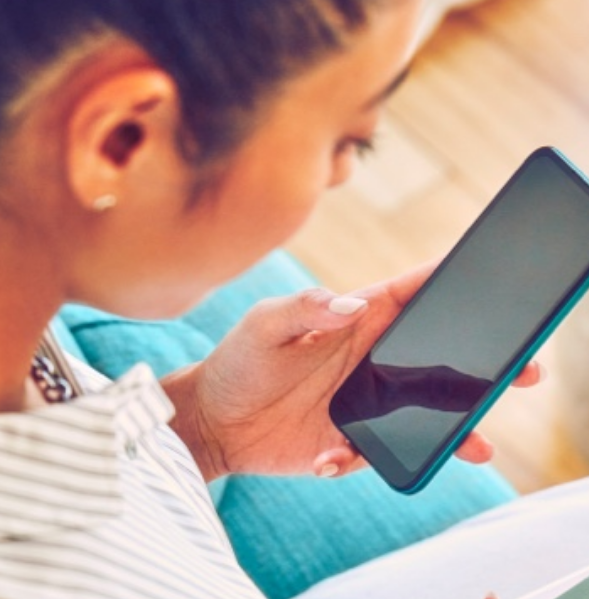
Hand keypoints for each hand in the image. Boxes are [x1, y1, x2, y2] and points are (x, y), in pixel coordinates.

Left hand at [164, 263, 540, 480]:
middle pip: (436, 352)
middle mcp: (369, 357)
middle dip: (479, 359)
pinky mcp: (352, 438)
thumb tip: (353, 306)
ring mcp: (365, 400)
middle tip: (522, 369)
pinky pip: (382, 450)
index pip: (411, 294)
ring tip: (479, 444)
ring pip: (426, 408)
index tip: (489, 278)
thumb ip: (306, 308)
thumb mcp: (264, 324)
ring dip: (457, 422)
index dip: (449, 283)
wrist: (214, 420)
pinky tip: (331, 459)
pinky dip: (370, 459)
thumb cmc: (238, 361)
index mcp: (355, 319)